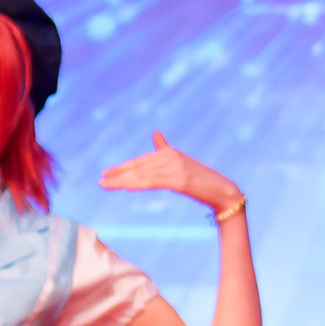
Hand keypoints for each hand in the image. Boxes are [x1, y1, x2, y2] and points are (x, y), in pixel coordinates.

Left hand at [99, 131, 242, 215]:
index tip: (106, 173)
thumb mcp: (182, 164)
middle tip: (100, 180)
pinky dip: (138, 184)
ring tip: (106, 186)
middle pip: (138, 167)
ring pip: (143, 175)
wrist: (223, 192)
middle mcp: (170, 157)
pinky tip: (125, 187)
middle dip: (118, 174)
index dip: (122, 168)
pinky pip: (154, 182)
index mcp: (169, 153)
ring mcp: (175, 167)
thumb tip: (156, 133)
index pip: (140, 162)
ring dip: (123, 181)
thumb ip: (166, 150)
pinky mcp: (180, 180)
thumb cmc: (202, 181)